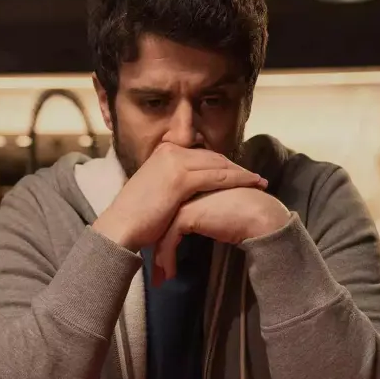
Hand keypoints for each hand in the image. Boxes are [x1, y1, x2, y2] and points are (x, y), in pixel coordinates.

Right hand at [92, 142, 267, 251]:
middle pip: (212, 156)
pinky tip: (250, 185)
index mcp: (162, 152)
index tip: (238, 172)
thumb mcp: (154, 189)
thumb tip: (185, 190)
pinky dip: (237, 180)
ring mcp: (175, 163)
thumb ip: (170, 183)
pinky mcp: (181, 179)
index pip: (200, 154)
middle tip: (254, 176)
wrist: (120, 226)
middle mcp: (169, 152)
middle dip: (235, 166)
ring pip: (218, 165)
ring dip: (241, 173)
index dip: (221, 163)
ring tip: (258, 181)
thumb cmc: (135, 216)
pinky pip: (217, 177)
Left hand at [152, 187, 289, 282]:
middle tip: (154, 273)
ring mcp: (183, 201)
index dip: (160, 237)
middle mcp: (182, 192)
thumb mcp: (214, 214)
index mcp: (189, 188)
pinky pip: (169, 240)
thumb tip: (186, 233)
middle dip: (155, 249)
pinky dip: (167, 259)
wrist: (260, 216)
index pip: (166, 214)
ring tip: (160, 278)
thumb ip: (200, 217)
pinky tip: (170, 274)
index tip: (157, 259)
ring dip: (159, 258)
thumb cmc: (244, 216)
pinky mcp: (187, 214)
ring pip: (161, 232)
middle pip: (160, 223)